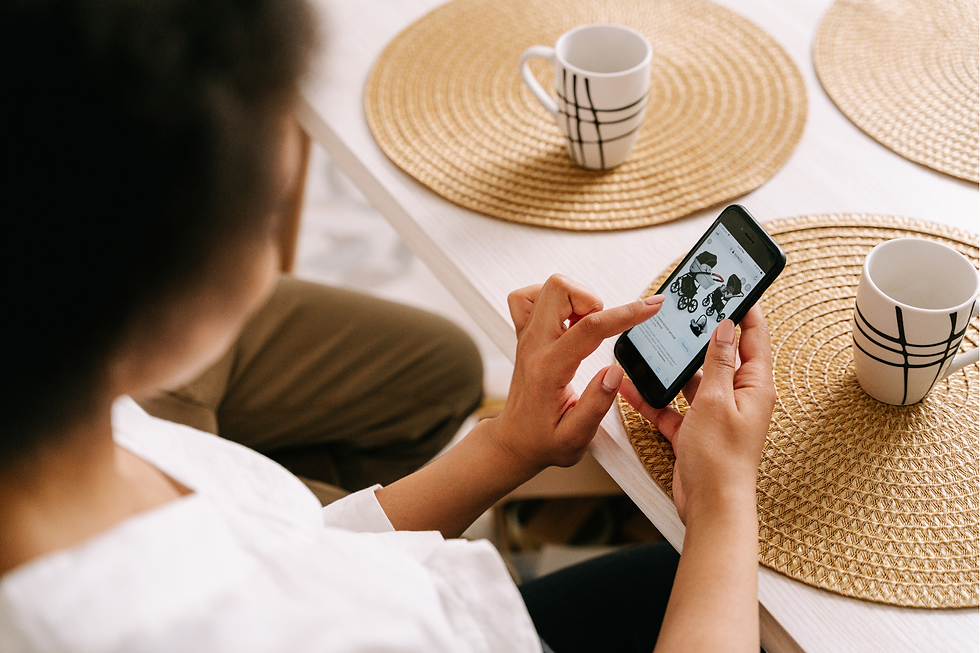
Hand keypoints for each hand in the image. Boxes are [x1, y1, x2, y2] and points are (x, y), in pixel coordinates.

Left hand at [487, 275, 663, 474]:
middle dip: (594, 300)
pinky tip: (568, 321)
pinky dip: (554, 299)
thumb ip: (597, 404)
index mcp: (549, 369)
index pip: (590, 328)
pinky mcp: (523, 334)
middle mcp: (533, 345)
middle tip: (604, 329)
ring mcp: (526, 336)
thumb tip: (615, 371)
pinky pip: (530, 297)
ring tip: (587, 329)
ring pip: (548, 287)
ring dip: (577, 299)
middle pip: (559, 289)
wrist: (515, 440)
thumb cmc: (544, 441)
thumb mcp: (576, 437)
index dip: (626, 314)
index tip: (653, 305)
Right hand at [619, 304, 774, 522]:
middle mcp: (739, 397)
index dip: (745, 309)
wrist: (710, 507)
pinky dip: (653, 399)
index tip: (731, 286)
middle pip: (721, 355)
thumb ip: (719, 361)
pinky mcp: (695, 431)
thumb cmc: (720, 459)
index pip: (754, 336)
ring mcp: (716, 414)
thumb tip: (725, 326)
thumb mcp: (717, 400)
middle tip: (684, 310)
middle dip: (700, 335)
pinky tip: (630, 387)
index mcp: (754, 385)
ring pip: (692, 381)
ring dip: (671, 369)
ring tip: (651, 346)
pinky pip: (672, 407)